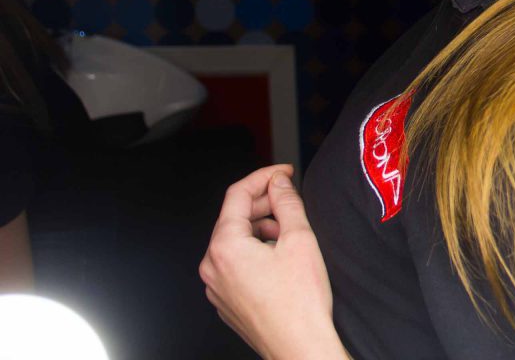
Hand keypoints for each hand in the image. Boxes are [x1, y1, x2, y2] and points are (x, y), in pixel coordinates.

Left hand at [199, 165, 346, 359]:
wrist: (299, 347)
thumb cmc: (300, 302)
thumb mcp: (300, 239)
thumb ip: (286, 202)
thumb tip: (278, 183)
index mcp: (225, 247)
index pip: (237, 194)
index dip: (263, 176)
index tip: (283, 173)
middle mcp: (213, 267)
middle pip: (233, 218)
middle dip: (263, 204)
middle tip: (290, 199)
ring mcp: (217, 288)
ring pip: (235, 242)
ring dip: (260, 229)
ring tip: (290, 233)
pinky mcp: (227, 302)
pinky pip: (236, 265)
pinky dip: (255, 252)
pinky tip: (281, 258)